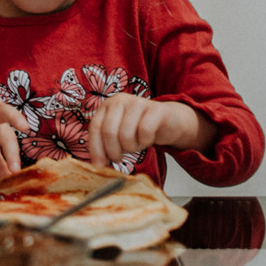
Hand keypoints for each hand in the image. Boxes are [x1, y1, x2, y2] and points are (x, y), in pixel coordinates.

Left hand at [86, 94, 211, 167]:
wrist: (169, 121)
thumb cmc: (140, 129)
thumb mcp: (119, 134)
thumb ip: (106, 144)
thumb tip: (97, 165)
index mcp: (107, 105)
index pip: (95, 127)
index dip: (96, 148)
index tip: (99, 165)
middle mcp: (120, 100)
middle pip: (109, 131)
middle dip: (112, 151)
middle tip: (118, 159)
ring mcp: (138, 102)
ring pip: (126, 134)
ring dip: (130, 147)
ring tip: (135, 146)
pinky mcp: (156, 109)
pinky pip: (145, 132)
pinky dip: (145, 142)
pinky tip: (146, 140)